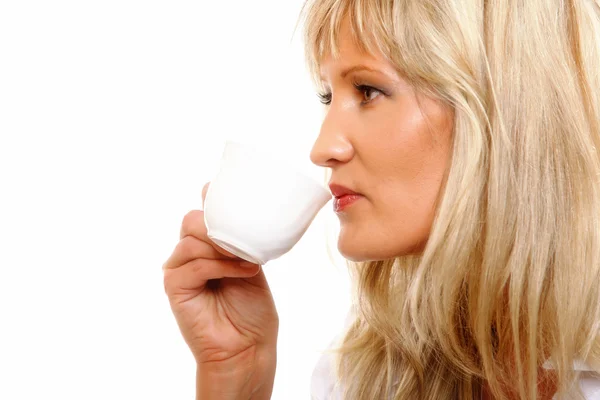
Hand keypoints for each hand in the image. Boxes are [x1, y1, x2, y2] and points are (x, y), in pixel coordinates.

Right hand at [163, 183, 278, 390]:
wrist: (248, 347)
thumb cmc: (251, 309)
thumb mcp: (249, 262)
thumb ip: (238, 238)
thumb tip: (230, 206)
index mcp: (204, 248)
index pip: (200, 214)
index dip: (212, 203)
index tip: (234, 201)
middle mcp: (187, 256)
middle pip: (192, 221)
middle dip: (220, 228)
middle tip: (244, 244)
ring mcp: (178, 271)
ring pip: (192, 241)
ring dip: (224, 249)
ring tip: (248, 262)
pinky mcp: (174, 288)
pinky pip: (195, 264)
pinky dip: (221, 266)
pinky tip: (243, 272)